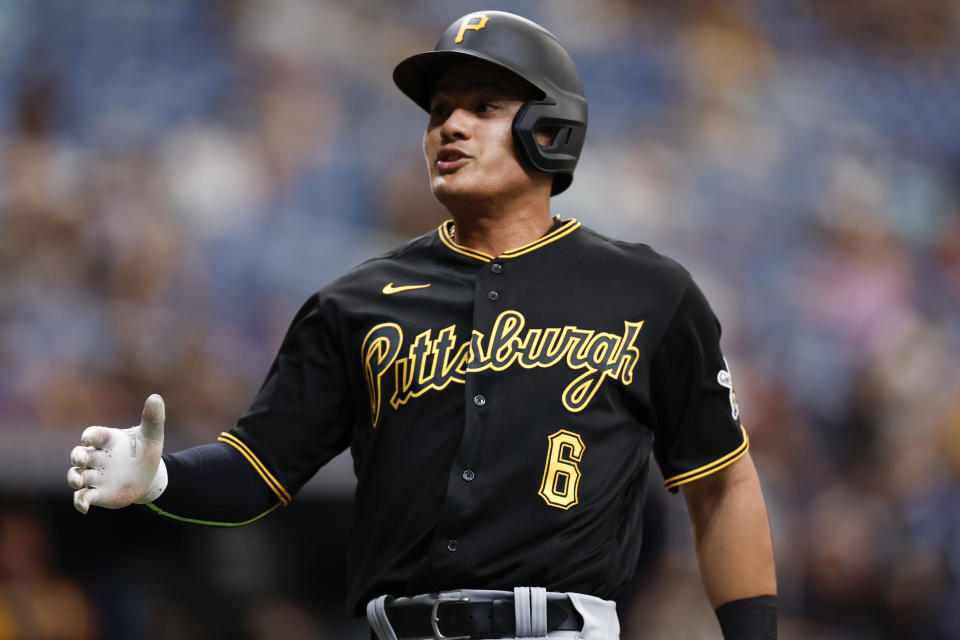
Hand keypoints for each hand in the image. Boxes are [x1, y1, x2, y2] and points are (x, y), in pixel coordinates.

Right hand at [67, 394, 167, 513]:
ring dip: (74, 478)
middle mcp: (96, 457)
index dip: (89, 436)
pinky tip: (84, 507)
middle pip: (78, 454)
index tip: (90, 438)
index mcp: (107, 440)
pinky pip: (82, 498)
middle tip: (82, 459)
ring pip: (76, 475)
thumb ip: (152, 418)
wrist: (149, 476)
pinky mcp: (97, 493)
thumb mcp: (152, 435)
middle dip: (77, 456)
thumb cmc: (146, 451)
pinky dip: (80, 502)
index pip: (92, 434)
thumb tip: (156, 397)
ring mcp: (94, 476)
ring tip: (79, 481)